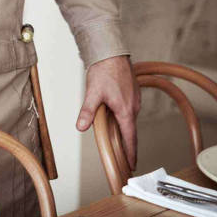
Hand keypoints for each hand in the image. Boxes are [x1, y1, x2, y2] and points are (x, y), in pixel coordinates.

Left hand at [76, 55, 140, 169]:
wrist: (111, 51)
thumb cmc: (104, 70)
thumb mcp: (92, 93)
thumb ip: (87, 112)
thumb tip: (81, 127)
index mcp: (125, 110)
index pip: (130, 137)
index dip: (131, 153)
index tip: (132, 165)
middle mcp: (134, 106)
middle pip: (130, 129)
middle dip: (126, 142)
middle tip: (122, 156)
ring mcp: (135, 98)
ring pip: (128, 118)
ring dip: (123, 126)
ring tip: (116, 136)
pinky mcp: (133, 91)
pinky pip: (129, 108)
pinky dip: (123, 115)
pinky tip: (113, 113)